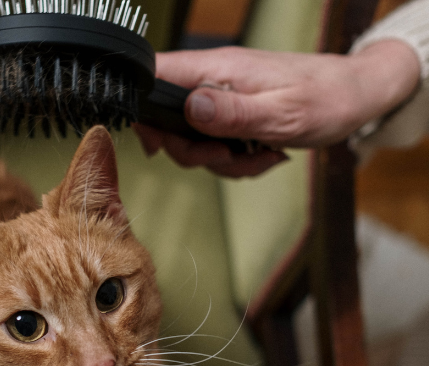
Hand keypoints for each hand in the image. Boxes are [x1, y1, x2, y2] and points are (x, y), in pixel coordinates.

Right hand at [135, 41, 419, 176]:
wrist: (356, 97)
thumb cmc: (326, 98)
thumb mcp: (281, 114)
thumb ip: (232, 113)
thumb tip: (190, 108)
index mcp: (219, 70)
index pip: (158, 74)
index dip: (143, 108)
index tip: (155, 141)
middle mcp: (215, 82)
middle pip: (169, 120)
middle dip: (193, 151)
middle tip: (224, 157)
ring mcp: (224, 100)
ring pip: (195, 140)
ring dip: (222, 161)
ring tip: (258, 157)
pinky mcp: (235, 116)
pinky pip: (218, 147)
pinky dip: (238, 161)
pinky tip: (264, 156)